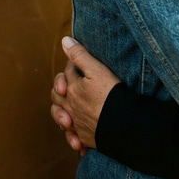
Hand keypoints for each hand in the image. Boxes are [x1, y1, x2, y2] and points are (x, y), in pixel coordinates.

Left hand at [50, 36, 120, 154]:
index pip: (65, 74)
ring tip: (68, 111)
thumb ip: (79, 55)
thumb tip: (64, 40)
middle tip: (68, 86)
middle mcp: (70, 107)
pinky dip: (72, 136)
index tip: (81, 64)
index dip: (72, 66)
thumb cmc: (110, 94)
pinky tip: (77, 137)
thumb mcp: (96, 69)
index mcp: (71, 89)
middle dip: (60, 90)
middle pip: (57, 97)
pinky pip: (73, 137)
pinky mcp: (84, 138)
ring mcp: (76, 123)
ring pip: (61, 118)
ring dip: (62, 114)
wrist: (121, 123)